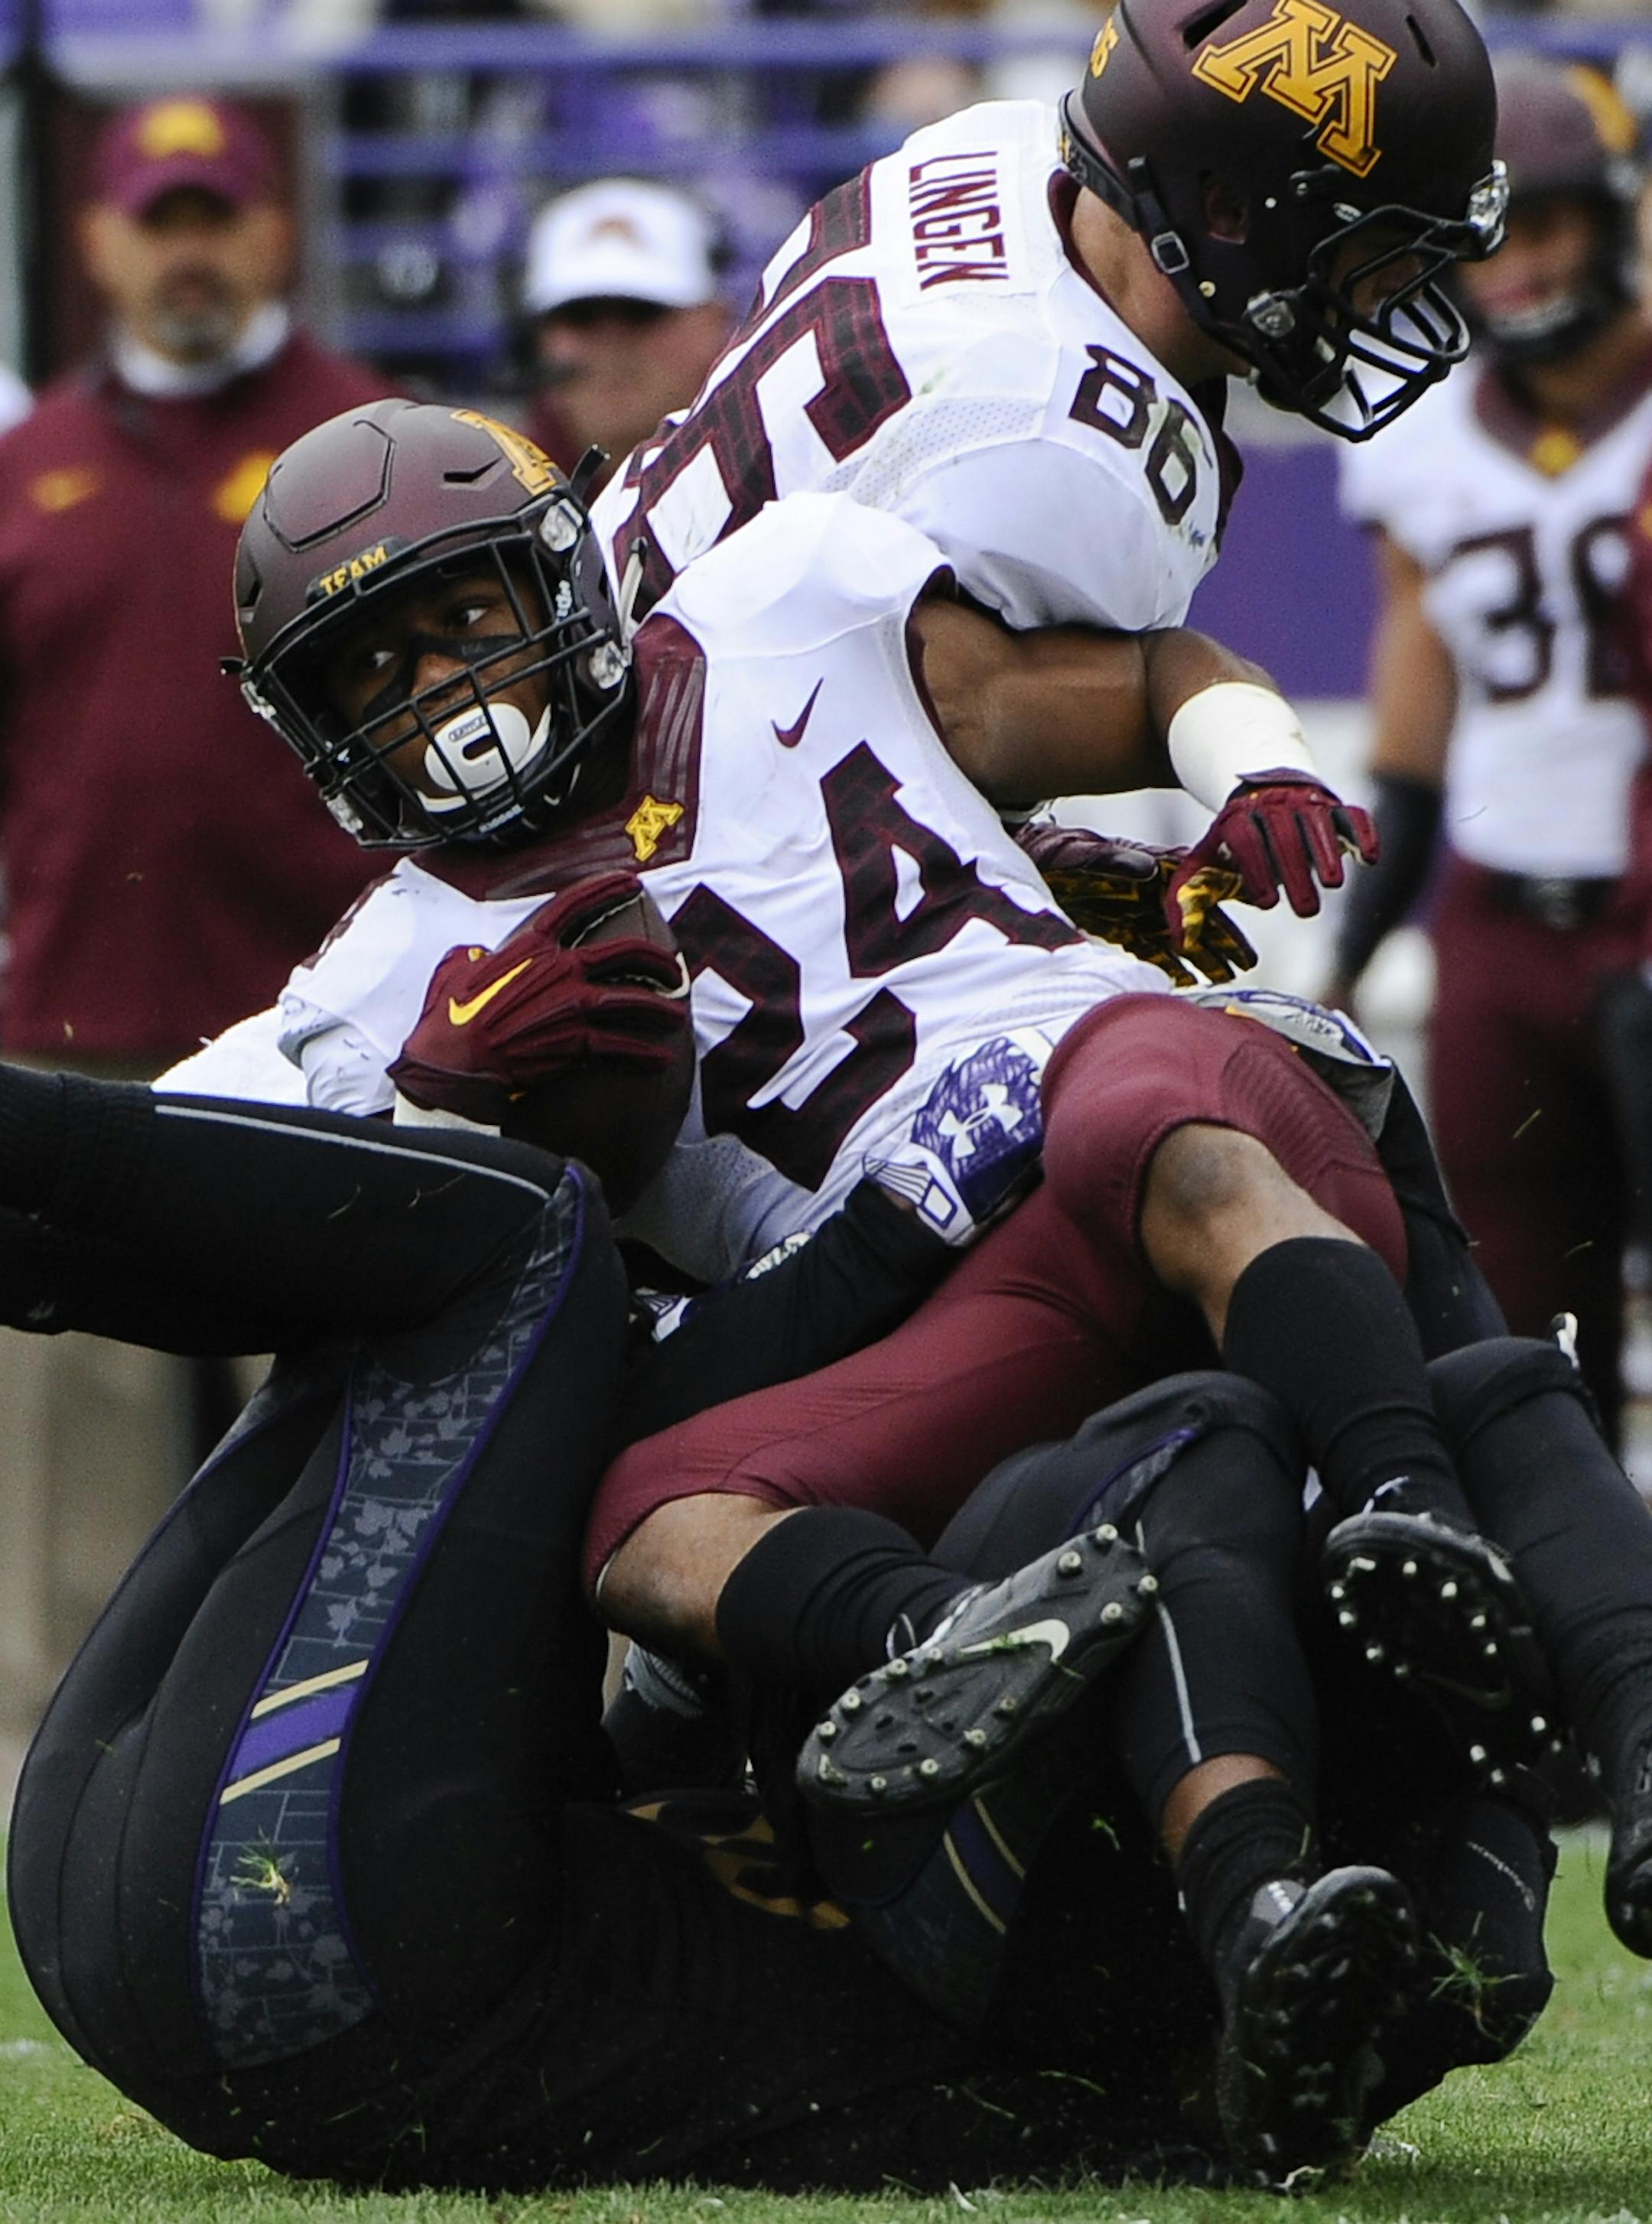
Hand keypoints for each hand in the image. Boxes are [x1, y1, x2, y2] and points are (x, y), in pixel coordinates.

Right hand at [388, 871, 689, 1124]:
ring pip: (632, 1001)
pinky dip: (644, 1054)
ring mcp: (570, 1007)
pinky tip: (660, 1060)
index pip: (575, 906)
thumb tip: (476, 954)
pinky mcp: (575, 1044)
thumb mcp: (453, 970)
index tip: (631, 881)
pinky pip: (621, 1047)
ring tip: (676, 1017)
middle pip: (624, 953)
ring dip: (660, 1010)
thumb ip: (472, 955)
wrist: (453, 1065)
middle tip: (673, 969)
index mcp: (530, 948)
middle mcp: (559, 971)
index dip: (606, 889)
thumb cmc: (447, 1020)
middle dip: (657, 960)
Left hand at [1016, 823, 1256, 986]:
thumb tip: (1151, 868)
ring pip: (1176, 938)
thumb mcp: (1082, 853)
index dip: (1223, 895)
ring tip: (1225, 977)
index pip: (1194, 882)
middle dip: (1220, 939)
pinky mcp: (1116, 929)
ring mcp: (1134, 912)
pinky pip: (1149, 951)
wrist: (1023, 861)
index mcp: (1146, 868)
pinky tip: (1186, 983)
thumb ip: (1115, 861)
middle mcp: (1147, 892)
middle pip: (1192, 916)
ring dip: (1201, 957)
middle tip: (1246, 962)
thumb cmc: (1055, 852)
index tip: (1252, 905)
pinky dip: (1167, 967)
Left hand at [1166, 770, 1379, 931]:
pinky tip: (1369, 859)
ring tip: (1333, 885)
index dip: (1257, 869)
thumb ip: (1187, 900)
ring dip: (1327, 852)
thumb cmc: (1231, 842)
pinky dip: (1363, 832)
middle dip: (1296, 871)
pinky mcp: (1334, 804)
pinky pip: (1352, 813)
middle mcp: (1272, 806)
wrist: (1259, 792)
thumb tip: (1181, 945)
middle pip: (1285, 835)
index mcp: (1237, 819)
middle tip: (1306, 910)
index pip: (1245, 839)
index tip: (1266, 903)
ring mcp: (1306, 802)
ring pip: (1318, 821)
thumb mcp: (1203, 862)